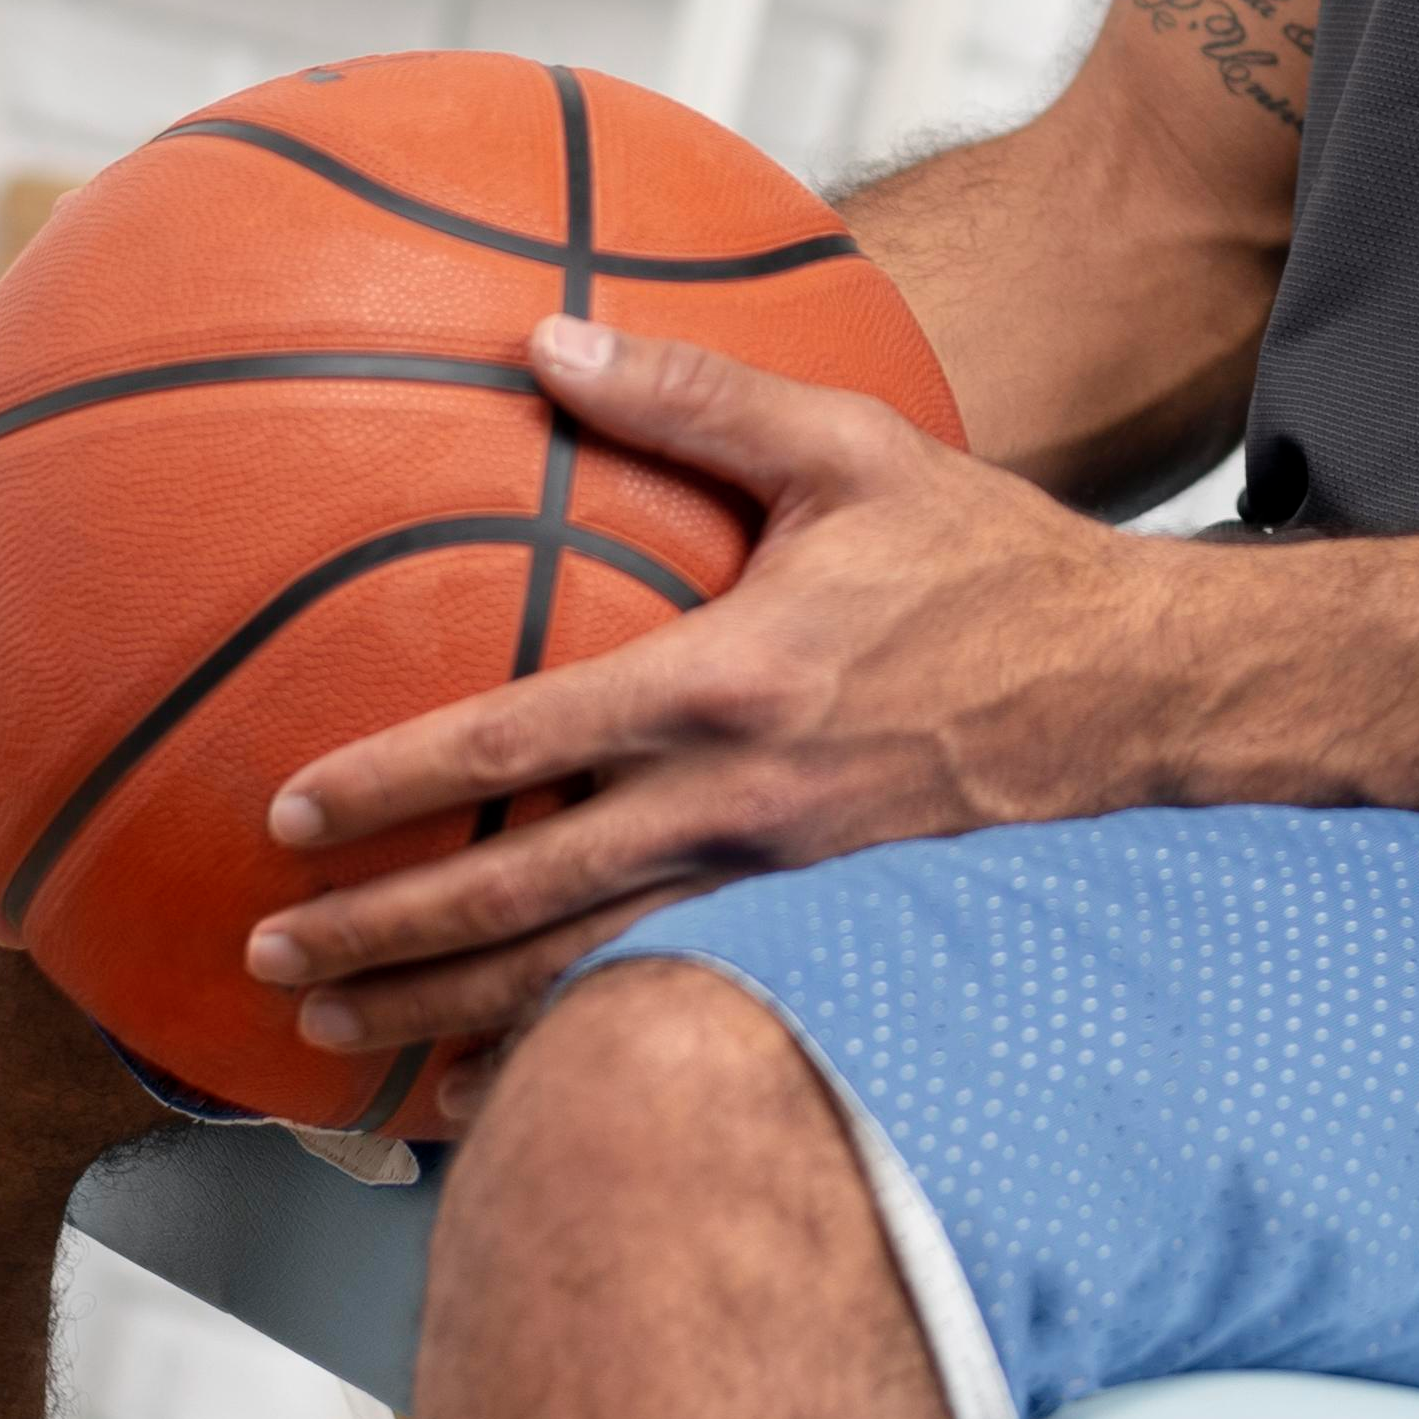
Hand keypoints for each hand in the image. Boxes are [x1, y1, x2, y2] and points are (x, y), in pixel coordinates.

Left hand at [238, 312, 1189, 1122]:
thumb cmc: (995, 563)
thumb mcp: (851, 450)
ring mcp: (785, 893)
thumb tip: (544, 334)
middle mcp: (742, 809)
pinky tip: (494, 1084)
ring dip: (449, 1017)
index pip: (522, 744)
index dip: (395, 784)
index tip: (289, 813)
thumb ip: (692, 393)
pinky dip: (568, 1055)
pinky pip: (670, 1010)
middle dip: (386, 939)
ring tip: (337, 1039)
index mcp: (730, 684)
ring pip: (582, 980)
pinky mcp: (826, 939)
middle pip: (523, 898)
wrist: (1145, 694)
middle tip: (273, 957)